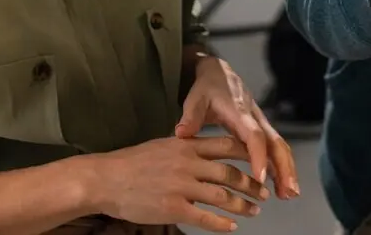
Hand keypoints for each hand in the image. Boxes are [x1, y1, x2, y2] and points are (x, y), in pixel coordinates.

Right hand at [90, 134, 268, 232]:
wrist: (105, 179)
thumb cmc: (132, 162)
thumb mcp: (162, 145)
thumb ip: (186, 147)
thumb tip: (205, 149)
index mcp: (186, 145)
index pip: (226, 146)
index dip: (248, 155)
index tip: (262, 162)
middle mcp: (187, 164)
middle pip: (229, 174)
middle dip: (251, 184)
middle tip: (264, 192)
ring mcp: (181, 187)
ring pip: (222, 197)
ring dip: (242, 205)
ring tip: (254, 211)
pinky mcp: (173, 208)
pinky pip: (205, 218)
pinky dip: (222, 224)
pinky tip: (231, 227)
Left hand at [176, 56, 299, 199]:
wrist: (219, 74)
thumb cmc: (206, 90)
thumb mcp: (196, 99)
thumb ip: (190, 116)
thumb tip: (181, 133)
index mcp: (240, 113)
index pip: (254, 136)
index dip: (259, 156)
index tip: (260, 178)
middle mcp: (256, 119)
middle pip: (275, 143)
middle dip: (284, 168)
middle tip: (288, 193)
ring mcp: (262, 124)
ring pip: (280, 147)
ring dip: (287, 170)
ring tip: (289, 195)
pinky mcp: (262, 130)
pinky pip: (276, 149)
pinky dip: (282, 167)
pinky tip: (282, 187)